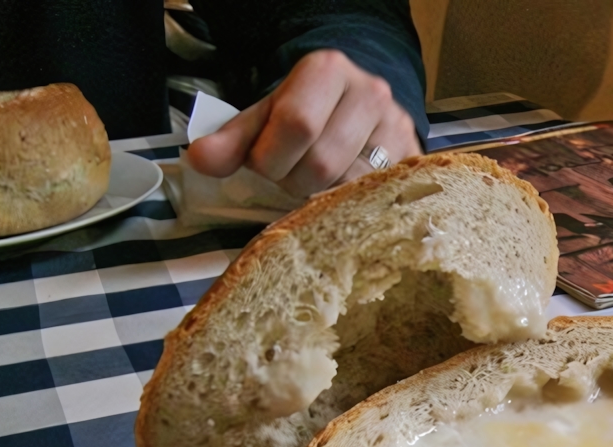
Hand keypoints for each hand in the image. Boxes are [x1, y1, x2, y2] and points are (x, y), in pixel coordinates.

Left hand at [187, 49, 421, 196]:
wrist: (360, 111)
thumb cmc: (309, 114)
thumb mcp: (267, 118)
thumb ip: (233, 139)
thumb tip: (199, 160)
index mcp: (328, 70)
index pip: (296, 124)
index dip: (271, 158)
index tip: (263, 164)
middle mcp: (370, 93)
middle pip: (323, 162)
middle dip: (295, 182)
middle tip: (290, 177)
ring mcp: (398, 128)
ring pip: (350, 188)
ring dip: (322, 199)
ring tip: (316, 186)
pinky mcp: (413, 161)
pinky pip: (376, 201)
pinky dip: (350, 208)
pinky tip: (339, 200)